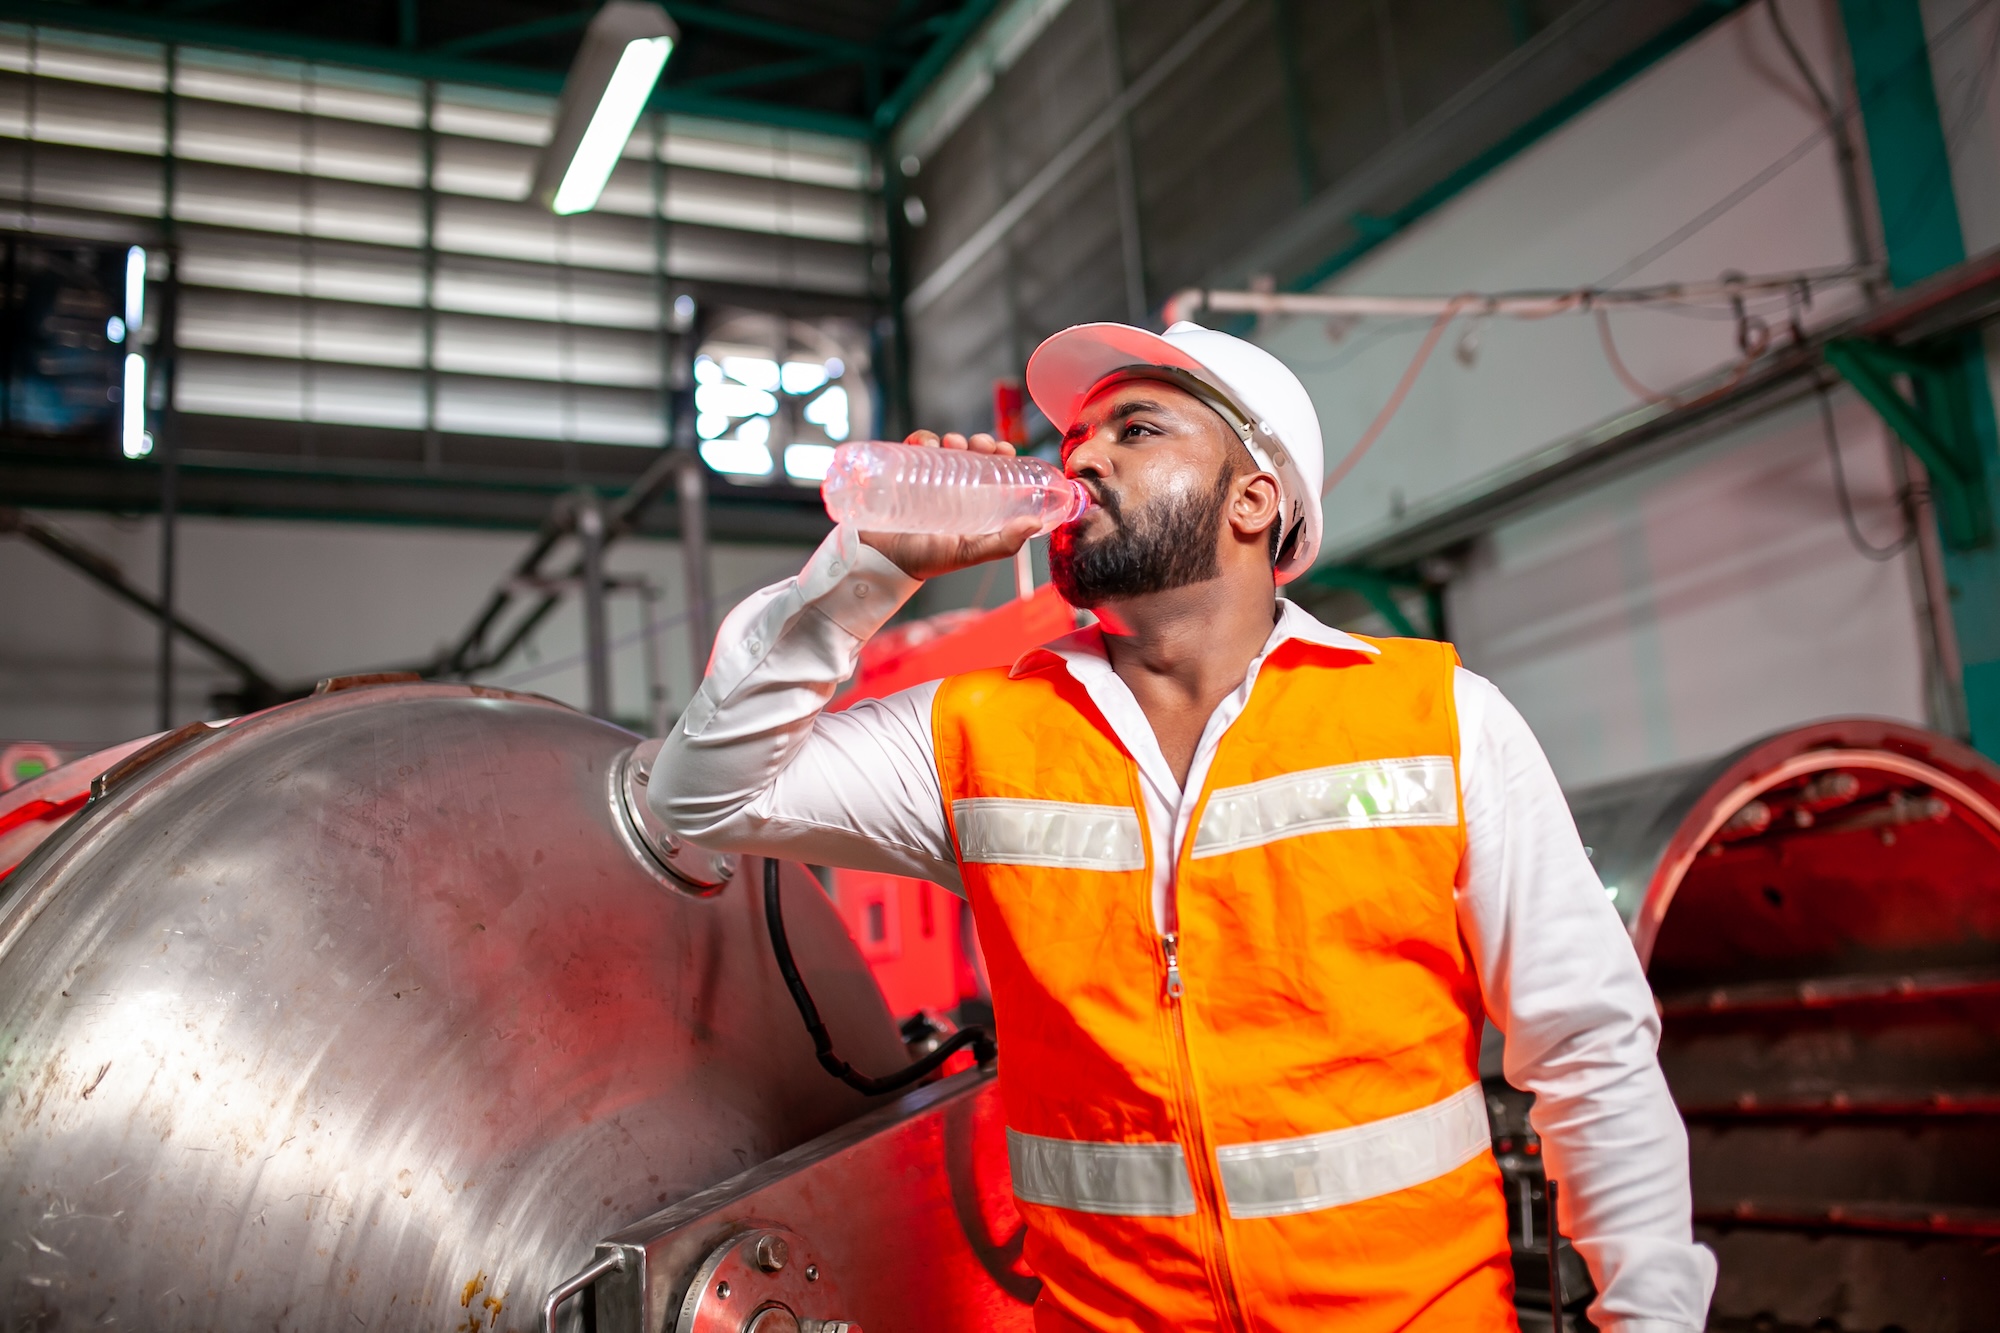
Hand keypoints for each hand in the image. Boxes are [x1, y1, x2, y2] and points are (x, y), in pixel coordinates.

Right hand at [859, 430, 1041, 580]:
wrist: (880, 561)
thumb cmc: (924, 560)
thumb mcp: (968, 552)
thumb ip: (1002, 544)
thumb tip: (1034, 523)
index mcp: (972, 503)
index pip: (992, 472)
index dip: (1001, 456)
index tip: (1004, 449)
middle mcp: (952, 489)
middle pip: (971, 455)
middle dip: (978, 442)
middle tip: (978, 444)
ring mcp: (927, 480)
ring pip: (945, 447)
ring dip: (952, 438)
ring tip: (951, 443)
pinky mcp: (902, 473)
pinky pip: (913, 448)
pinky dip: (921, 439)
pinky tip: (925, 444)